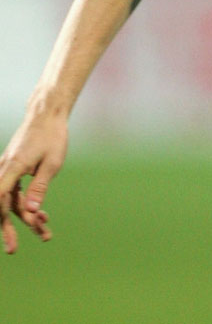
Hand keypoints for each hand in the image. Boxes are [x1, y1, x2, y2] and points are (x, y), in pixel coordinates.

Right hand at [0, 113, 67, 253]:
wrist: (48, 115)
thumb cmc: (53, 136)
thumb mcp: (52, 163)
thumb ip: (40, 187)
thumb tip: (33, 211)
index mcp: (13, 167)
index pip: (0, 197)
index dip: (1, 217)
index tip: (5, 235)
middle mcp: (6, 168)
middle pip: (2, 203)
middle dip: (8, 227)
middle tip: (13, 250)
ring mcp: (9, 168)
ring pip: (11, 199)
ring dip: (24, 216)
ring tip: (43, 231)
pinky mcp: (15, 169)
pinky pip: (16, 190)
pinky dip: (27, 203)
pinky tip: (42, 214)